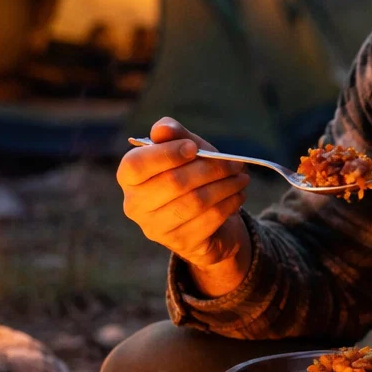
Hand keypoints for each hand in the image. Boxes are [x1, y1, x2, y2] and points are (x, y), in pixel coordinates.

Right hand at [117, 117, 251, 294]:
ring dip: (225, 186)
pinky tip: (238, 195)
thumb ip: (173, 134)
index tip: (194, 148)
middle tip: (235, 163)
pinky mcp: (179, 243)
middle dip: (210, 169)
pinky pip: (208, 220)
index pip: (136, 165)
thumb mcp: (184, 148)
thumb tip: (162, 129)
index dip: (166, 154)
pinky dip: (228, 204)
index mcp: (129, 178)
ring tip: (242, 178)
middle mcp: (135, 205)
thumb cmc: (190, 174)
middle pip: (173, 183)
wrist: (205, 216)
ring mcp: (155, 228)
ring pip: (194, 202)